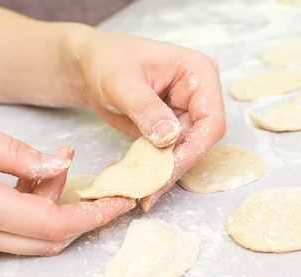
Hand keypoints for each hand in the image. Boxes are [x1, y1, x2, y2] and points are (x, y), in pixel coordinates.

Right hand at [0, 109, 134, 255]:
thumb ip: (11, 152)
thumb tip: (56, 163)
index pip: (54, 224)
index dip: (93, 216)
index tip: (120, 203)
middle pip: (48, 239)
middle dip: (80, 214)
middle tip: (90, 179)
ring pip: (29, 240)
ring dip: (52, 211)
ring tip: (47, 167)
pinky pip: (7, 237)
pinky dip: (28, 215)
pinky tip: (22, 182)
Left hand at [75, 30, 226, 207]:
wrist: (89, 65)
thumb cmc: (107, 60)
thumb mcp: (122, 82)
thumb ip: (146, 109)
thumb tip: (169, 138)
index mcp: (198, 73)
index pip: (211, 119)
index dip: (193, 147)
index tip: (168, 168)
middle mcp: (198, 95)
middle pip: (199, 141)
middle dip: (175, 166)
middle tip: (150, 190)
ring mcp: (185, 114)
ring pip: (183, 152)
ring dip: (162, 172)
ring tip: (140, 191)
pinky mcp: (170, 130)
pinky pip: (167, 155)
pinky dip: (151, 169)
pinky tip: (135, 181)